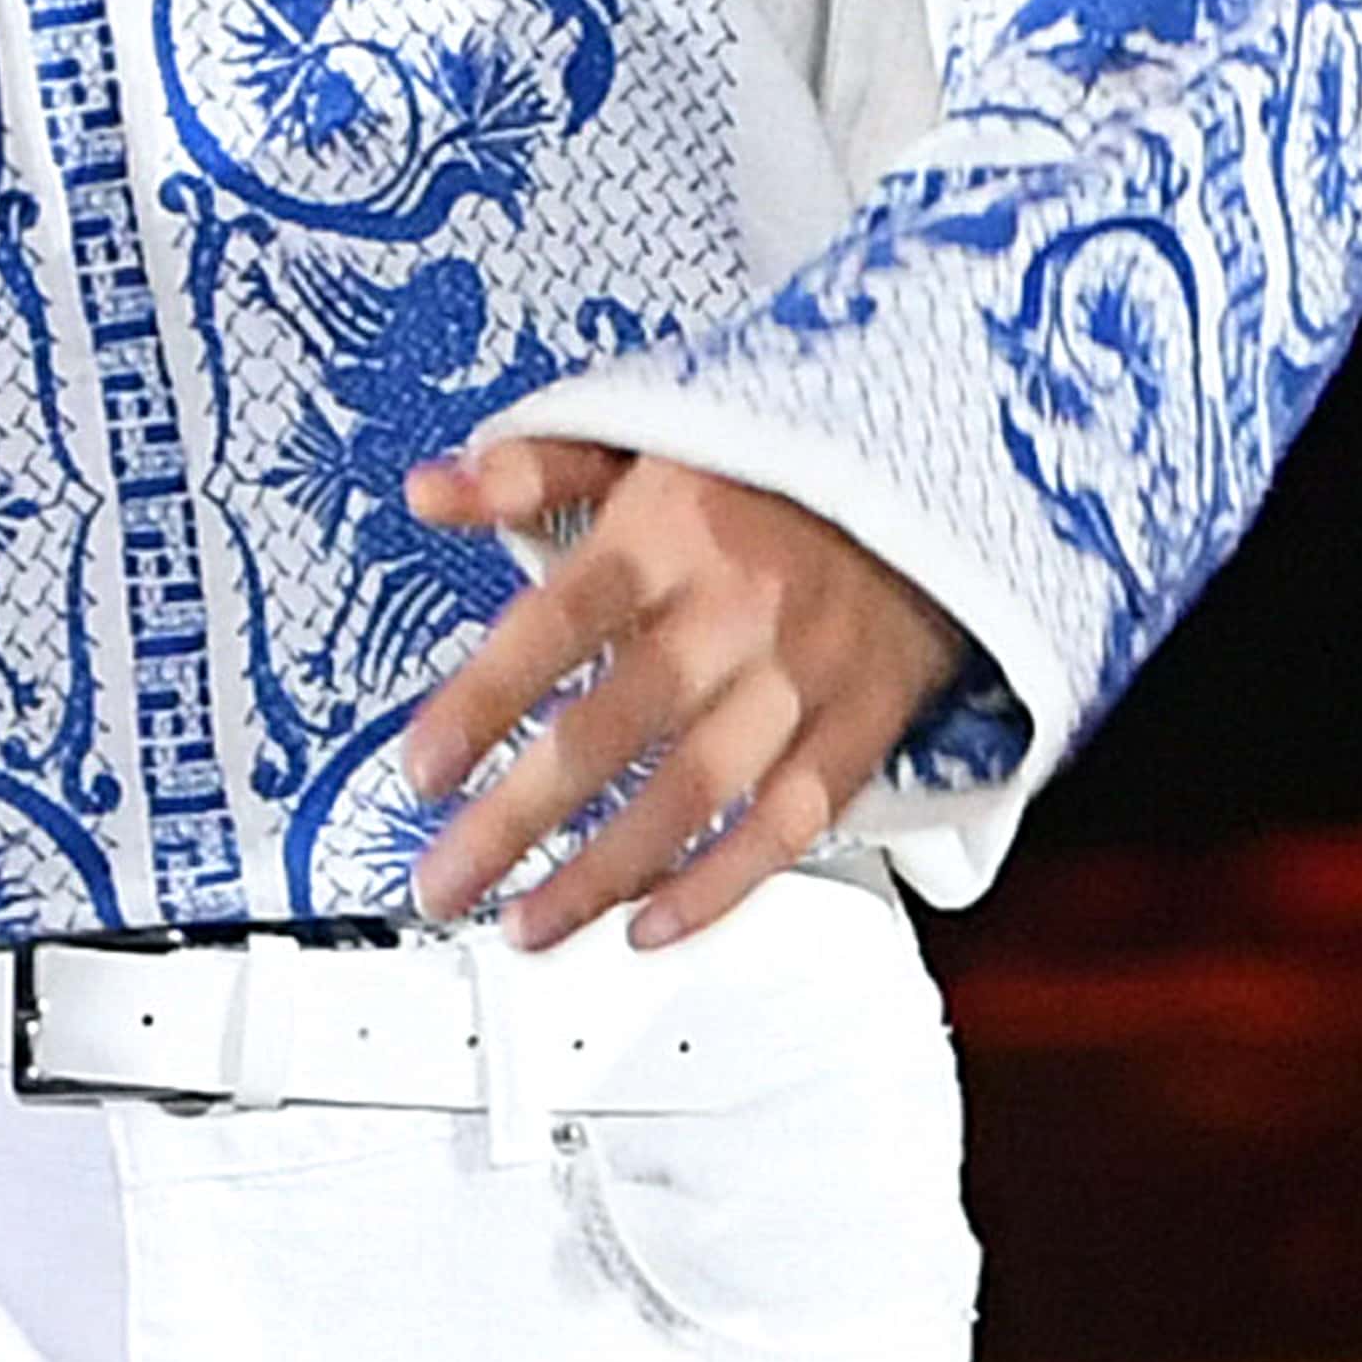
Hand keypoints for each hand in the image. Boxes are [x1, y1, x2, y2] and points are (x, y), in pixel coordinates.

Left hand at [396, 440, 962, 954]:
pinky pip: (791, 821)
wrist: (941, 463)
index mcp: (668, 529)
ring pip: (696, 793)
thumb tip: (429, 490)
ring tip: (527, 927)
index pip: (554, 625)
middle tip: (444, 883)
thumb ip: (532, 469)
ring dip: (604, 874)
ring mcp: (805, 674)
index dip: (482, 704)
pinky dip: (722, 885)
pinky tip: (651, 927)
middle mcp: (735, 607)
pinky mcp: (864, 723)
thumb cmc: (773, 462)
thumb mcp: (647, 434)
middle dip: (516, 820)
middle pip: (612, 729)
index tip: (420, 772)